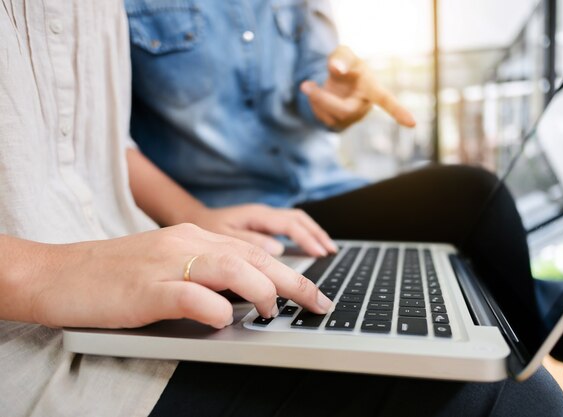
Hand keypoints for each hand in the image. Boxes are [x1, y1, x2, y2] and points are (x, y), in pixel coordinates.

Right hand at [30, 224, 332, 328]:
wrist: (61, 273)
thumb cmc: (116, 275)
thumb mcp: (169, 265)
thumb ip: (207, 274)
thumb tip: (245, 296)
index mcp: (193, 237)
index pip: (253, 252)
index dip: (289, 270)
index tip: (314, 291)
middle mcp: (186, 243)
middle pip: (252, 258)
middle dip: (293, 280)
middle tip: (319, 302)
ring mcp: (166, 263)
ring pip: (230, 267)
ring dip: (262, 291)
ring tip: (276, 311)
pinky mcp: (146, 289)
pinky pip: (190, 295)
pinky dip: (214, 308)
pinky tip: (226, 319)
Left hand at [189, 204, 336, 256]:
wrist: (188, 222)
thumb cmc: (202, 233)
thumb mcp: (221, 240)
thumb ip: (249, 243)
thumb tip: (277, 250)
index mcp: (255, 215)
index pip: (290, 225)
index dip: (308, 239)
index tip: (321, 254)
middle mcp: (262, 213)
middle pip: (299, 220)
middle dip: (317, 235)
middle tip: (332, 253)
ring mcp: (263, 217)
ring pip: (297, 221)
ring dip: (313, 234)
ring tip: (327, 250)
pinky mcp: (261, 224)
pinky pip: (289, 226)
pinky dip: (303, 235)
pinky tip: (309, 248)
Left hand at [300, 45, 415, 129]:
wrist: (335, 79)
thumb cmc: (345, 65)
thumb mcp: (343, 53)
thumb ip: (341, 57)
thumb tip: (336, 69)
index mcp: (372, 89)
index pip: (387, 101)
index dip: (399, 112)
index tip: (412, 124)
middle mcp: (365, 107)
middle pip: (344, 112)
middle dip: (323, 99)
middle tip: (305, 85)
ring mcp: (352, 119)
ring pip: (330, 117)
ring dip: (314, 100)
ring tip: (310, 86)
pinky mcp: (340, 126)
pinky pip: (323, 121)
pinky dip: (312, 106)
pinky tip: (314, 97)